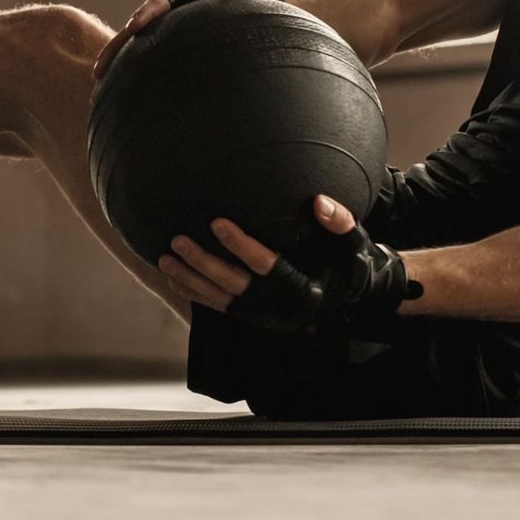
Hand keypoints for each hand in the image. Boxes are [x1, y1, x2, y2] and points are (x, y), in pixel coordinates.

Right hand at [91, 0, 266, 88]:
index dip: (146, 12)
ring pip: (133, 46)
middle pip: (135, 27)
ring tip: (98, 86)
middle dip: (116, 46)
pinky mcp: (165, 48)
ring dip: (115, 63)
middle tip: (101, 68)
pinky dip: (129, 73)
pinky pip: (143, 60)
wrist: (247, 11)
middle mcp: (166, 10)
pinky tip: (117, 97)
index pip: (161, 1)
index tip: (134, 26)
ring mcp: (164, 30)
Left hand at [159, 195, 421, 335]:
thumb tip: (319, 202)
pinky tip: (173, 277)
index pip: (265, 266)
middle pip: (234, 285)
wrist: (350, 298)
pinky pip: (219, 307)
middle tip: (177, 239)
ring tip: (165, 257)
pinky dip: (194, 293)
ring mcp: (264, 316)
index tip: (216, 221)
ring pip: (220, 299)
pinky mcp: (253, 316)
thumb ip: (339, 222)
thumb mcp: (353, 243)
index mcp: (303, 290)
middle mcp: (279, 308)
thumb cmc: (350, 264)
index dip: (239, 244)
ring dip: (190, 279)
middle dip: (203, 263)